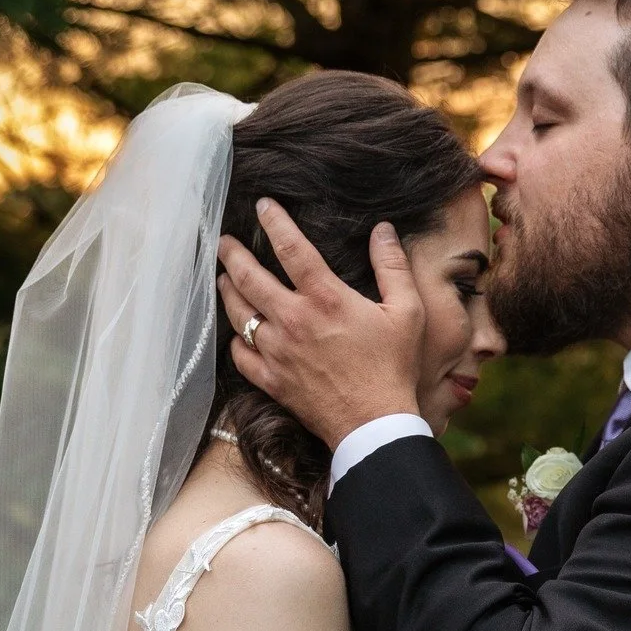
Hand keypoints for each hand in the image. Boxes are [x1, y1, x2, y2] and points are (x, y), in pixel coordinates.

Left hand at [217, 201, 425, 448]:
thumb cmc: (393, 368)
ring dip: (228, 290)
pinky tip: (237, 331)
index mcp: (325, 298)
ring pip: (238, 313)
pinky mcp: (272, 381)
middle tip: (225, 241)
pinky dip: (235, 340)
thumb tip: (383, 230)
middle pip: (249, 277)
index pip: (290, 247)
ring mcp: (277, 352)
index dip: (274, 221)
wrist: (375, 425)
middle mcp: (293, 320)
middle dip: (232, 253)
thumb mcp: (407, 312)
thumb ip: (393, 267)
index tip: (262, 205)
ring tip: (224, 277)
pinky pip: (240, 355)